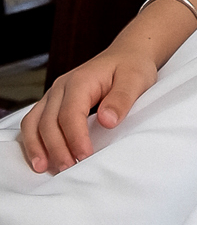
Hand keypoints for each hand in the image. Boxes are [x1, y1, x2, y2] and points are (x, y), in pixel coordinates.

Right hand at [20, 47, 158, 174]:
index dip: (75, 138)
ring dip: (37, 147)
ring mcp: (54, 95)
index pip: (70, 114)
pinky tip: (41, 157)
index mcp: (81, 81)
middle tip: (68, 169)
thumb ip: (121, 100)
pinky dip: (33, 141)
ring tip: (44, 168)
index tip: (84, 156)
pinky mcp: (53, 103)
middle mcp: (61, 87)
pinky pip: (34, 122)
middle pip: (48, 121)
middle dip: (56, 148)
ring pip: (34, 122)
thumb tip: (107, 120)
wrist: (127, 55)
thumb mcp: (136, 80)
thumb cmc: (131, 67)